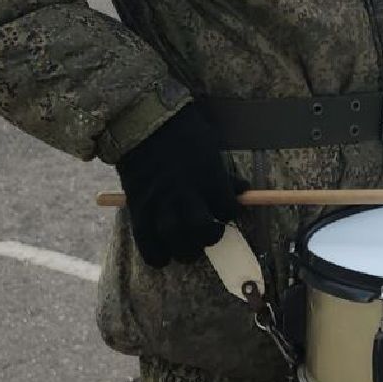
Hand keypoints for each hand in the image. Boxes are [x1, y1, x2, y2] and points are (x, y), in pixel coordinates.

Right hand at [114, 106, 238, 267]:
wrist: (144, 123)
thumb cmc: (184, 133)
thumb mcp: (211, 149)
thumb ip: (223, 175)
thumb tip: (243, 191)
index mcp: (208, 177)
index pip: (227, 209)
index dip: (229, 213)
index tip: (225, 212)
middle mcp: (186, 193)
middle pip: (202, 229)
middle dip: (209, 238)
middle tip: (208, 237)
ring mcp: (160, 202)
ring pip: (175, 238)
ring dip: (185, 250)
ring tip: (189, 249)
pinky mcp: (138, 208)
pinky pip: (146, 242)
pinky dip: (156, 255)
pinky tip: (163, 257)